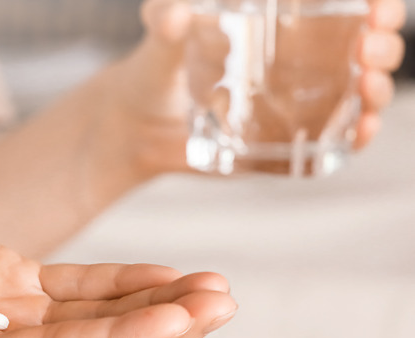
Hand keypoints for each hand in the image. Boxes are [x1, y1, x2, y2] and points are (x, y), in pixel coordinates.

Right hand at [0, 188, 235, 337]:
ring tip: (213, 289)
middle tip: (222, 301)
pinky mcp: (2, 281)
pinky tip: (161, 275)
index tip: (185, 316)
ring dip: (153, 305)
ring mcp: (2, 319)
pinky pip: (71, 287)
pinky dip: (118, 282)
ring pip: (94, 319)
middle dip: (162, 327)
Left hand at [99, 0, 406, 175]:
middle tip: (370, 48)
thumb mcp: (159, 36)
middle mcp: (301, 60)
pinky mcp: (289, 139)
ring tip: (368, 84)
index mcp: (283, 23)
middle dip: (385, 44)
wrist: (137, 125)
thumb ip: (163, 19)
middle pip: (367, 46)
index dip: (377, 3)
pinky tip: (362, 128)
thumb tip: (176, 16)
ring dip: (380, 87)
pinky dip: (358, 133)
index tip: (376, 6)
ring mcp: (299, 102)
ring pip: (361, 91)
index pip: (346, 6)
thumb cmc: (155, 68)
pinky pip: (335, 137)